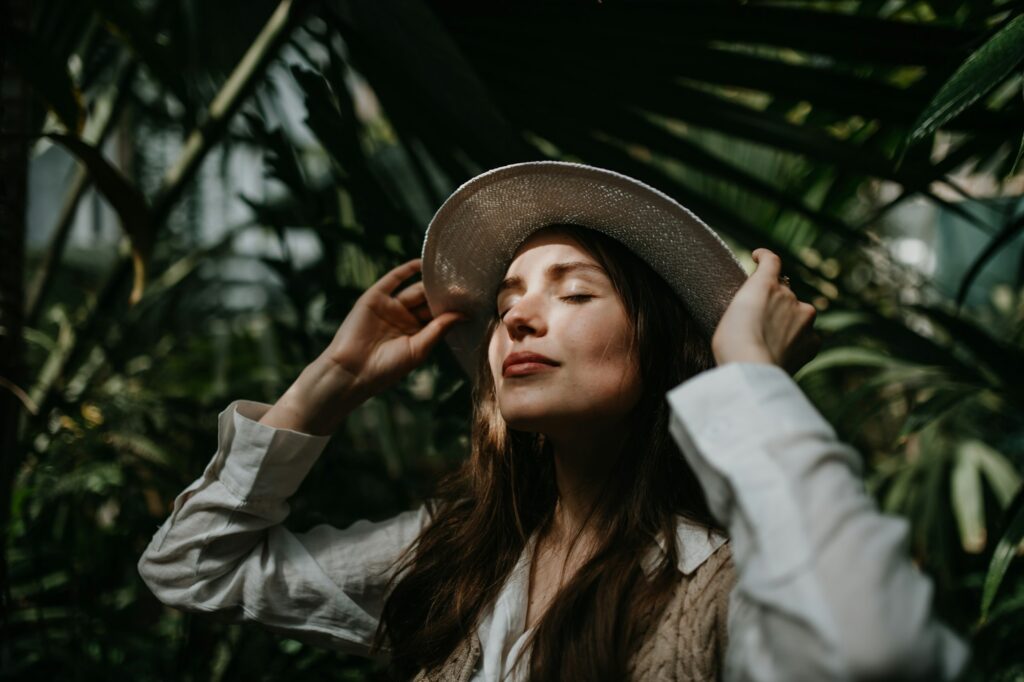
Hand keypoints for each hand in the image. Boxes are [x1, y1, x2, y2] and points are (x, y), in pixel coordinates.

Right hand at [260, 259, 464, 434]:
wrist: (351, 371)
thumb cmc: (386, 368)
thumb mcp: (419, 348)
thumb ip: (439, 328)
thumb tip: (464, 313)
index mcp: (416, 334)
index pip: (439, 316)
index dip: (454, 307)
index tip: (474, 298)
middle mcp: (404, 319)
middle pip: (429, 300)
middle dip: (445, 292)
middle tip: (466, 280)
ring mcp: (389, 307)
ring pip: (414, 289)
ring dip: (431, 281)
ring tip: (450, 269)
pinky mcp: (374, 298)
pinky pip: (393, 279)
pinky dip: (407, 270)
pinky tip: (423, 263)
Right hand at [711, 249, 820, 374]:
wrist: (751, 370)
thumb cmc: (731, 344)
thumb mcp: (730, 316)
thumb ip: (748, 306)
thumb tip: (757, 312)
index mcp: (765, 285)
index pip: (770, 261)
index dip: (764, 257)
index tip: (759, 257)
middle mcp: (789, 296)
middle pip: (784, 293)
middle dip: (774, 302)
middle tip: (759, 320)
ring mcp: (804, 318)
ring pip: (798, 314)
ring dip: (788, 321)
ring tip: (770, 341)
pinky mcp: (813, 341)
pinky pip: (807, 336)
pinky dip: (797, 341)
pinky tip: (781, 353)